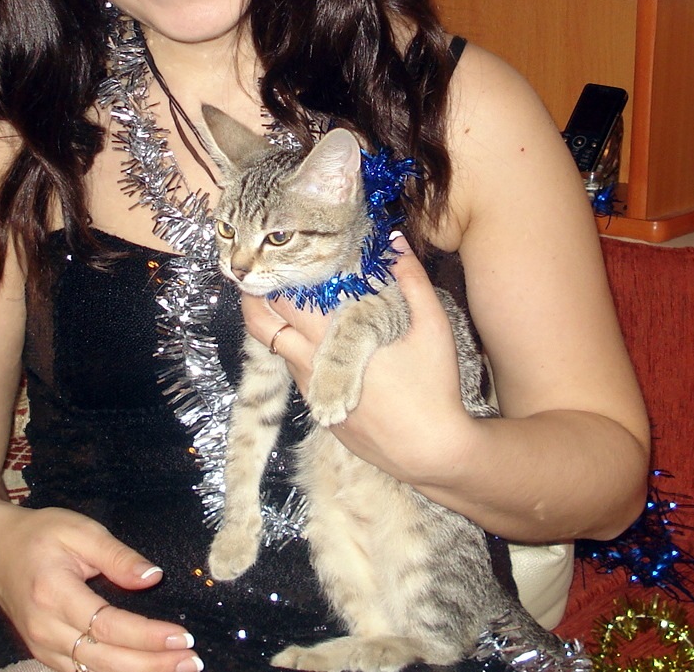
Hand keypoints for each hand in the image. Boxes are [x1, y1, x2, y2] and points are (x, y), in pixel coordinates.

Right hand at [0, 504, 199, 671]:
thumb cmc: (39, 534)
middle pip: (104, 658)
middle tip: (191, 661)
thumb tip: (153, 578)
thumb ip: (117, 555)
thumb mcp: (80, 530)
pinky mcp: (44, 654)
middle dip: (151, 664)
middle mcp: (44, 627)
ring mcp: (41, 646)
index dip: (147, 636)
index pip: (107, 625)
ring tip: (177, 669)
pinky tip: (144, 670)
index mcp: (53, 592)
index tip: (182, 637)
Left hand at [242, 236, 479, 485]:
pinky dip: (298, 352)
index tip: (279, 256)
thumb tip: (395, 241)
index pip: (285, 299)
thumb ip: (411, 278)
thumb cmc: (434, 386)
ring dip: (278, 325)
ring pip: (276, 349)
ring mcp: (310, 389)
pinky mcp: (316, 410)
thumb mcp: (432, 325)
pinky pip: (295, 373)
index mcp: (334, 336)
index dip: (276, 275)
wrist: (429, 453)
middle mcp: (311, 362)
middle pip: (261, 325)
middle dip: (259, 296)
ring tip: (292, 303)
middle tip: (267, 274)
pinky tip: (322, 343)